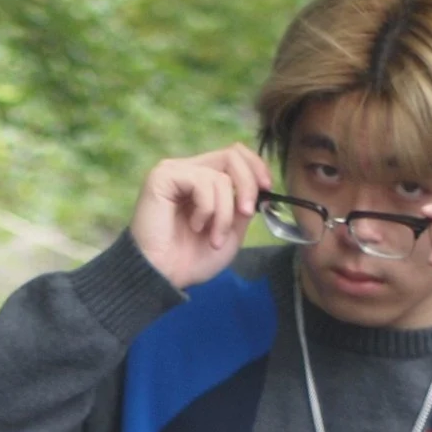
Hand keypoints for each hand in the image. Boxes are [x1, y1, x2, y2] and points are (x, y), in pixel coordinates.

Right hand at [130, 145, 270, 290]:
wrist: (164, 276)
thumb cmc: (192, 259)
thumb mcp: (231, 232)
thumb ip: (243, 206)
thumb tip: (259, 187)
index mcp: (204, 180)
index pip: (235, 155)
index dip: (256, 166)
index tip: (268, 189)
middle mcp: (190, 170)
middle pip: (232, 154)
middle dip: (248, 185)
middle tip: (247, 213)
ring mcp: (176, 171)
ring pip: (220, 176)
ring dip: (224, 213)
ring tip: (212, 237)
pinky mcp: (163, 176)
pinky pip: (202, 182)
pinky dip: (207, 209)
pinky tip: (194, 225)